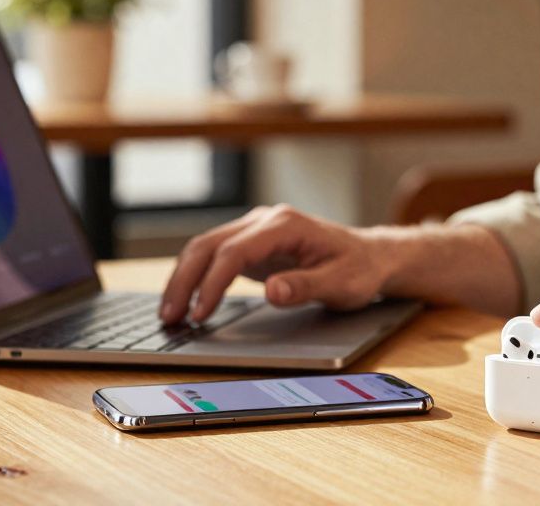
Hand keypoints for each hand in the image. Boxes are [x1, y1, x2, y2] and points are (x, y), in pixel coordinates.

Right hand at [159, 205, 389, 324]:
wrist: (370, 257)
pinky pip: (214, 257)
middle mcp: (265, 221)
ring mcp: (255, 231)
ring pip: (205, 248)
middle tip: (169, 317)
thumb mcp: (343, 283)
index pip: (235, 251)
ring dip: (184, 278)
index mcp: (285, 225)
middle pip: (209, 245)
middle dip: (185, 280)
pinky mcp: (252, 245)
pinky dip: (196, 277)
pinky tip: (186, 301)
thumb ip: (306, 286)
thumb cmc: (360, 269)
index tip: (201, 312)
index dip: (214, 282)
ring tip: (169, 314)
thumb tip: (272, 291)